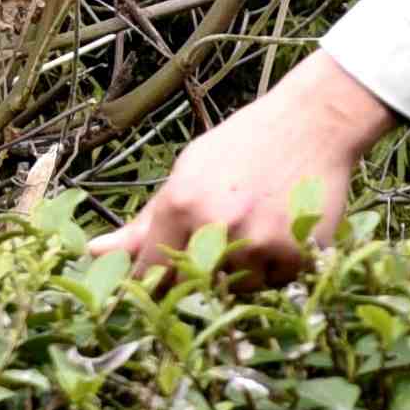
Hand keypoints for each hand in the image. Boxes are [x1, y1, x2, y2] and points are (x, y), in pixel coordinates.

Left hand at [91, 53, 398, 283]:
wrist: (315, 123)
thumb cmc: (246, 144)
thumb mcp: (188, 172)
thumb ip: (145, 220)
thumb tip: (94, 253)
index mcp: (181, 203)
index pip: (149, 271)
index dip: (152, 279)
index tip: (159, 277)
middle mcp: (217, 226)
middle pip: (190, 285)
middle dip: (196, 273)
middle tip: (217, 244)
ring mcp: (259, 242)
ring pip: (234, 287)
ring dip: (239, 270)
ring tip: (254, 229)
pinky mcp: (297, 252)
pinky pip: (274, 282)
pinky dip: (274, 266)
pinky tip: (279, 231)